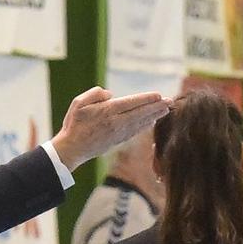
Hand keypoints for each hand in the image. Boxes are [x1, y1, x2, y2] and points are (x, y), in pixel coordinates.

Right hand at [51, 87, 171, 169]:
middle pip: (140, 113)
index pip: (131, 103)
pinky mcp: (118, 141)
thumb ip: (95, 94)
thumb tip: (111, 94)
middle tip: (170, 102)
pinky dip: (145, 126)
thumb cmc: (74, 124)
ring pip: (140, 123)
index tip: (159, 95)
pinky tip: (152, 122)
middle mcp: (115, 123)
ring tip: (166, 110)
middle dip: (156, 108)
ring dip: (154, 116)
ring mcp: (118, 134)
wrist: (72, 149)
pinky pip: (135, 132)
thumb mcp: (79, 103)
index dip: (146, 99)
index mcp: (106, 112)